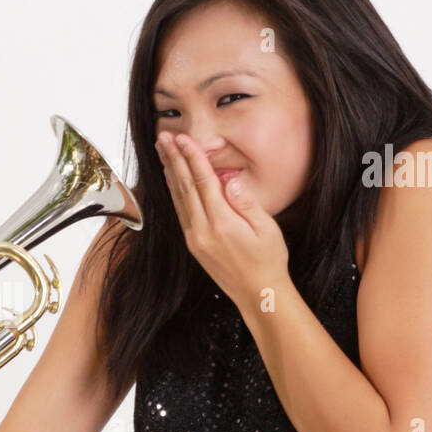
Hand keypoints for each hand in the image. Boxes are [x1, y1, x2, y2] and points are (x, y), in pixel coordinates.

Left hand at [155, 130, 289, 310]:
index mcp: (222, 224)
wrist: (258, 295)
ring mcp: (195, 238)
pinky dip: (174, 192)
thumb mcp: (266, 229)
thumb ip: (246, 203)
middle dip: (174, 159)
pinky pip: (180, 212)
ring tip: (162, 151)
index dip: (192, 157)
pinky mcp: (193, 244)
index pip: (203, 182)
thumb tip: (230, 180)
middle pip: (184, 187)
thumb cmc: (268, 261)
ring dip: (170, 173)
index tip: (183, 138)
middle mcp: (202, 231)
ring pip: (178, 199)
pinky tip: (171, 179)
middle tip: (164, 137)